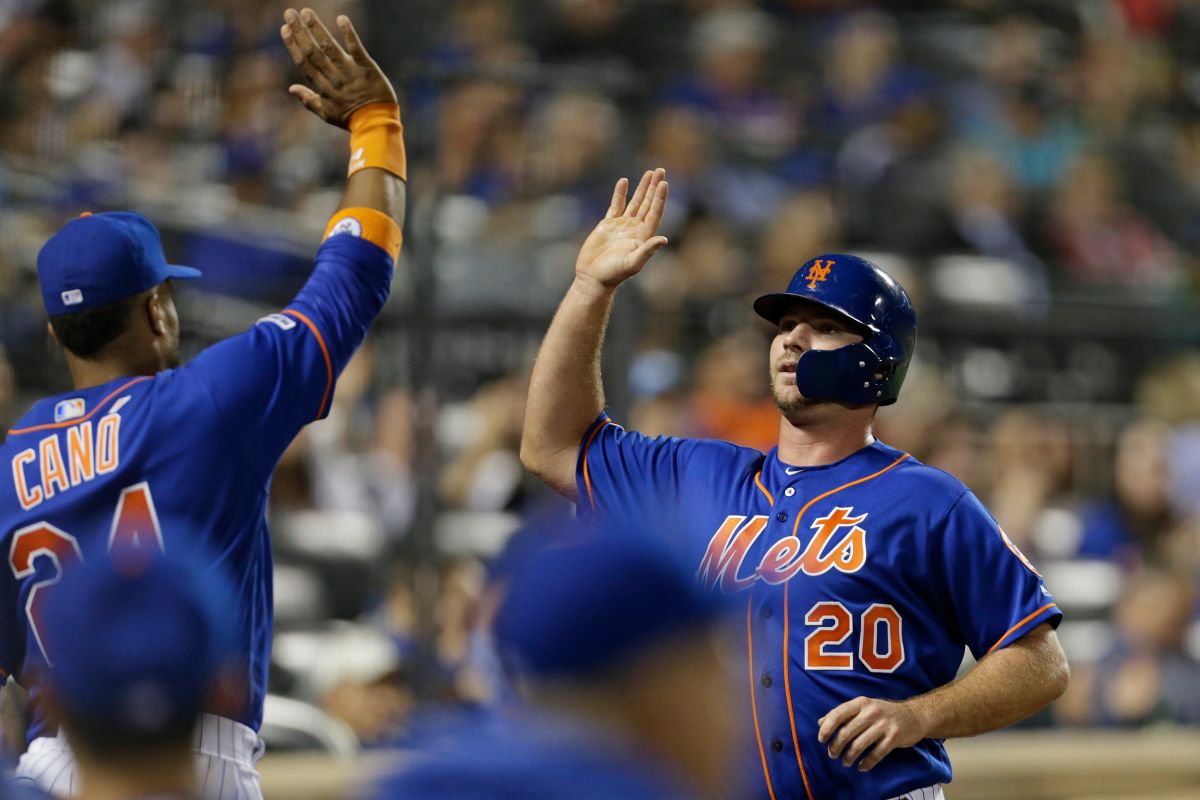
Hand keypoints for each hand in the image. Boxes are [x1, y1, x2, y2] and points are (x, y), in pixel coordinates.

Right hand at [279, 8, 396, 127]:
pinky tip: (341, 19)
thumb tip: (291, 88)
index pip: (304, 63)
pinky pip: (357, 49)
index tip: (284, 29)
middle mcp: (334, 79)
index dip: (293, 45)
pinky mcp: (368, 69)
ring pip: (330, 48)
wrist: (377, 125)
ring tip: (307, 13)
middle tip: (290, 13)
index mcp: (323, 88)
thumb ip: (308, 100)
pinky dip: (349, 34)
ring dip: (317, 29)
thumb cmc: (351, 119)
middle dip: (300, 32)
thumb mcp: (327, 113)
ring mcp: (351, 73)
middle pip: (313, 52)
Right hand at [574, 168, 668, 292]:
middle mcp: (635, 229)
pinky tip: (624, 182)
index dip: (660, 198)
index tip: (663, 183)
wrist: (593, 277)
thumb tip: (664, 239)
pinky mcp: (608, 225)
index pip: (655, 212)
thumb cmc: (614, 274)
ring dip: (642, 188)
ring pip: (635, 202)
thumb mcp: (633, 263)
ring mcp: (622, 226)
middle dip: (654, 187)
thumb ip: (647, 250)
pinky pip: (616, 205)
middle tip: (661, 170)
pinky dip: (620, 193)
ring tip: (649, 173)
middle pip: (648, 203)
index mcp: (643, 236)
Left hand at [817, 696, 926, 771]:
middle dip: (836, 746)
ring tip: (845, 762)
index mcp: (861, 702)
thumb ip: (843, 714)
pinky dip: (866, 763)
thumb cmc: (883, 712)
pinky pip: (876, 754)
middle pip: (846, 732)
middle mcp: (871, 712)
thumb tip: (820, 723)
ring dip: (849, 756)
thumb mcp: (863, 707)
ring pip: (859, 745)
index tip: (821, 740)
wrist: (914, 715)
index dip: (827, 728)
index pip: (838, 714)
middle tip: (832, 754)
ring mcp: (883, 725)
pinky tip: (861, 767)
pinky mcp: (894, 738)